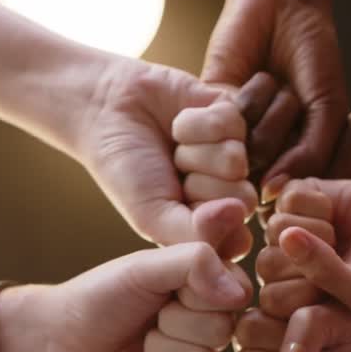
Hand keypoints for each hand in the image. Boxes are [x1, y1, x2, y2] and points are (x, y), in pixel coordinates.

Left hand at [0, 242, 251, 351]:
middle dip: (172, 327)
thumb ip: (194, 263)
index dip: (193, 297)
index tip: (162, 291)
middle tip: (146, 319)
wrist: (55, 342)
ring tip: (136, 343)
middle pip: (219, 334)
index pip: (232, 295)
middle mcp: (206, 323)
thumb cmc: (98, 297)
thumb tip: (241, 291)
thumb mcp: (143, 269)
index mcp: (206, 285)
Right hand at [76, 58, 255, 252]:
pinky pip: (228, 123)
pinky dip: (192, 124)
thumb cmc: (129, 174)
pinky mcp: (234, 114)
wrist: (107, 114)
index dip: (200, 220)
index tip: (171, 207)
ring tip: (173, 149)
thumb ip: (198, 233)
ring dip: (192, 153)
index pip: (237, 237)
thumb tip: (240, 213)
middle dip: (197, 184)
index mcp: (218, 222)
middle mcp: (233, 188)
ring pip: (235, 160)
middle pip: (243, 198)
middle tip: (172, 173)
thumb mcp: (153, 217)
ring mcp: (237, 150)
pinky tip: (177, 124)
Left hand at [202, 0, 346, 181]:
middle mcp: (258, 155)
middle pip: (266, 173)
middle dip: (288, 128)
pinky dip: (249, 97)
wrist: (286, 7)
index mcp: (290, 161)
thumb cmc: (314, 59)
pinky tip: (259, 76)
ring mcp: (232, 135)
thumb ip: (310, 155)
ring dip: (270, 110)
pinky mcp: (209, 110)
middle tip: (296, 93)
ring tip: (277, 81)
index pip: (290, 189)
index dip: (302, 160)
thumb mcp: (328, 110)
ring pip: (246, 151)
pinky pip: (225, 125)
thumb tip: (270, 194)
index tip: (313, 124)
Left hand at [267, 178, 350, 316]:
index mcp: (293, 297)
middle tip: (341, 256)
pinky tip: (333, 211)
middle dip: (313, 260)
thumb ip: (326, 275)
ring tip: (337, 235)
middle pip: (268, 264)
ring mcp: (286, 228)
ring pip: (276, 228)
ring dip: (317, 230)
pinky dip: (317, 203)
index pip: (273, 300)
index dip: (307, 292)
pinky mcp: (295, 196)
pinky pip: (288, 198)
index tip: (339, 286)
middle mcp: (283, 263)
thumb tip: (288, 237)